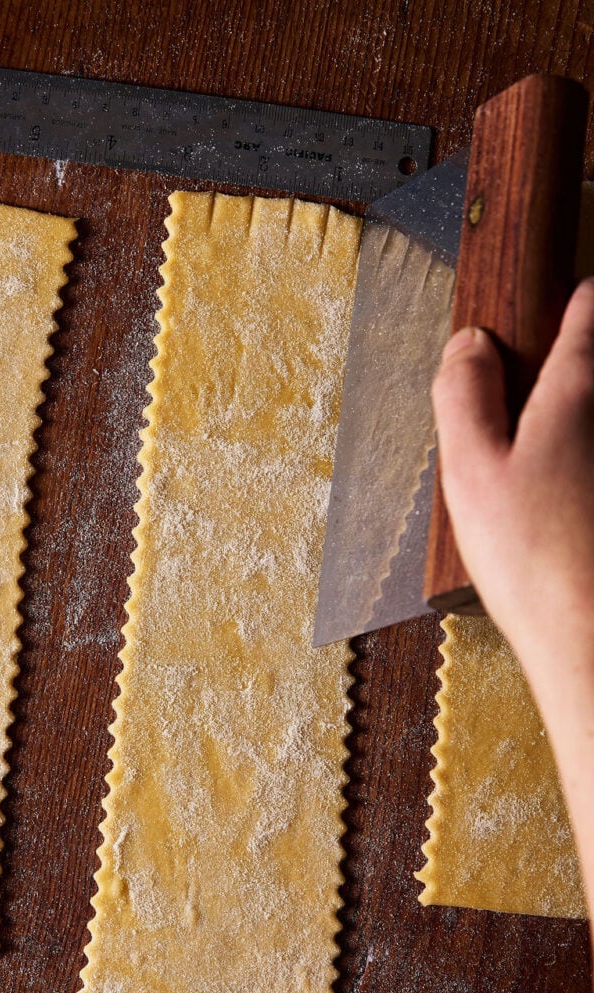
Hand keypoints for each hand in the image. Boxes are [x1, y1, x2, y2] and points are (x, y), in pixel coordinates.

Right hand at [431, 278, 593, 691]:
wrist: (593, 642)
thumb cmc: (535, 564)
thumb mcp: (469, 469)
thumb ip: (463, 394)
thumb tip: (469, 343)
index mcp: (577, 394)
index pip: (587, 313)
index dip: (574, 301)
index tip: (570, 298)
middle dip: (573, 375)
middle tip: (537, 407)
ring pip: (592, 427)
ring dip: (573, 433)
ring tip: (541, 480)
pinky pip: (589, 470)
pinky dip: (578, 478)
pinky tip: (562, 519)